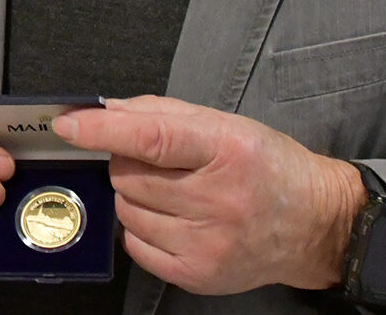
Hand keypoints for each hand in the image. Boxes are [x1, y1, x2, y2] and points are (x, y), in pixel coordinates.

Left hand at [51, 95, 364, 294]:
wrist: (317, 226)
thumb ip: (164, 114)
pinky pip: (136, 246)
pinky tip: (174, 220)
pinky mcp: (198, 275)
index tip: (68, 125)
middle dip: (128, 163)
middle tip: (159, 164)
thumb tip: (106, 111)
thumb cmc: (269, 168)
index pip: (151, 137)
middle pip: (128, 176)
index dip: (103, 130)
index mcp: (227, 150)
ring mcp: (207, 244)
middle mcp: (218, 200)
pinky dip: (142, 229)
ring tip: (173, 193)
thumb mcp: (228, 125)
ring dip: (135, 197)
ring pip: (127, 211)